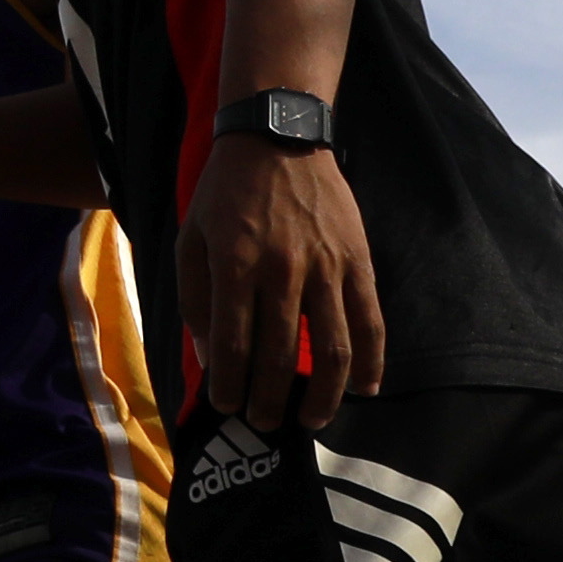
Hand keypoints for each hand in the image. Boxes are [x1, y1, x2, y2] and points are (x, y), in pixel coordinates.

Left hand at [178, 133, 385, 420]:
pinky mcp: (358, 261)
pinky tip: (364, 388)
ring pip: (332, 348)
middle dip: (270, 400)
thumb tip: (210, 358)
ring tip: (312, 421)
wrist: (277, 138)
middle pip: (280, 355)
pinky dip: (371, 361)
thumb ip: (195, 300)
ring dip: (323, 395)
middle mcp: (281, 270)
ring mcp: (325, 266)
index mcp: (234, 265)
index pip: (233, 343)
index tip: (227, 406)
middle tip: (264, 423)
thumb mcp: (191, 239)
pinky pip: (370, 321)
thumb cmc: (225, 193)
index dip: (230, 383)